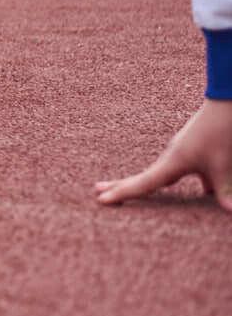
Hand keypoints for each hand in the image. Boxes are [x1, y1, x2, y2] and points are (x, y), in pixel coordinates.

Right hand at [95, 99, 231, 211]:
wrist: (224, 103)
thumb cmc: (221, 133)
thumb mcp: (223, 166)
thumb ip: (223, 191)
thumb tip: (229, 212)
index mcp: (172, 162)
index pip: (143, 183)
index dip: (122, 193)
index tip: (100, 200)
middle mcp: (171, 157)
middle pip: (143, 177)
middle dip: (122, 185)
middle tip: (97, 189)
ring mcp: (179, 153)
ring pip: (160, 174)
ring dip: (146, 183)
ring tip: (128, 188)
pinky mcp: (191, 150)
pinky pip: (179, 170)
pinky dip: (176, 180)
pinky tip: (199, 189)